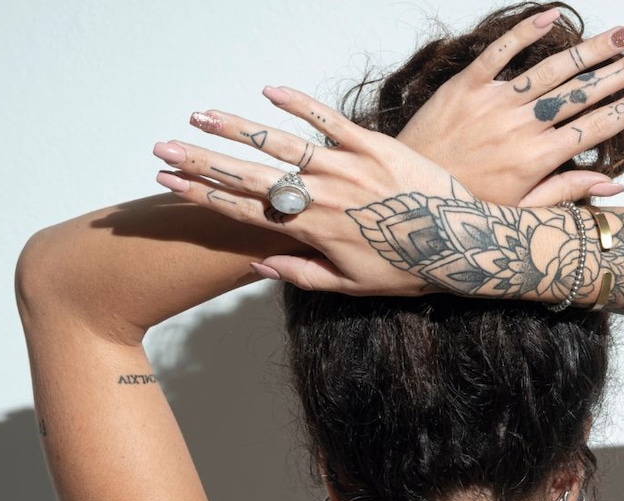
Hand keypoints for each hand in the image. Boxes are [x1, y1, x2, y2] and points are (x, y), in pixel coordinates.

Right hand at [153, 87, 476, 295]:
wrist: (463, 245)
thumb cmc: (407, 270)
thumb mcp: (351, 287)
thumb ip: (302, 273)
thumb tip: (259, 263)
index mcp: (313, 231)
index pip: (246, 211)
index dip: (203, 197)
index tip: (168, 186)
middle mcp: (322, 196)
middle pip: (250, 176)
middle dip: (200, 163)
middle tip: (161, 149)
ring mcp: (347, 167)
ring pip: (281, 144)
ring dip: (236, 128)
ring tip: (199, 116)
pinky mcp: (374, 145)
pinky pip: (331, 120)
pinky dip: (300, 104)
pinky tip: (268, 90)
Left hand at [396, 10, 623, 205]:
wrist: (403, 203)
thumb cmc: (461, 212)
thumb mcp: (516, 216)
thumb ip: (564, 193)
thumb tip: (613, 186)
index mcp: (537, 160)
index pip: (600, 125)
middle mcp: (521, 126)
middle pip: (586, 90)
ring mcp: (493, 102)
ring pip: (553, 67)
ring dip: (594, 47)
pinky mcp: (464, 86)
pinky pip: (500, 52)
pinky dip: (528, 31)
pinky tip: (556, 14)